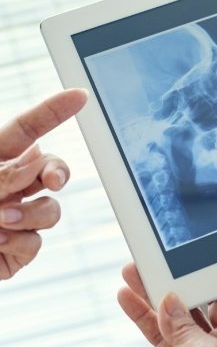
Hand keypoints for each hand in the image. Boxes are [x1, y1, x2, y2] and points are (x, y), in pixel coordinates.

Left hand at [0, 89, 87, 278]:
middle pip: (50, 169)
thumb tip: (38, 163)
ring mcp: (12, 219)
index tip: (79, 96)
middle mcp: (5, 188)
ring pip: (49, 210)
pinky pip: (35, 242)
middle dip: (59, 172)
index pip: (26, 130)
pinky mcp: (14, 251)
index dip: (54, 111)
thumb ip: (2, 174)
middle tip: (54, 181)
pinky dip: (17, 242)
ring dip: (29, 215)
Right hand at [117, 263, 216, 346]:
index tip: (178, 264)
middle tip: (139, 271)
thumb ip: (187, 328)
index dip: (197, 283)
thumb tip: (168, 301)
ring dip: (142, 317)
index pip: (216, 301)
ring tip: (124, 293)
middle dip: (159, 293)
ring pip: (161, 339)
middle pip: (182, 315)